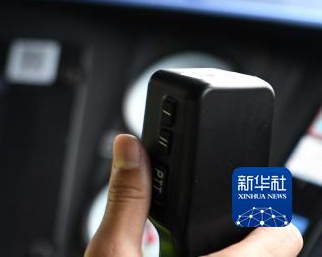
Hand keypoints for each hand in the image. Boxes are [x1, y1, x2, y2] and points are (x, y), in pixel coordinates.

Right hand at [85, 134, 302, 256]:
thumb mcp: (111, 253)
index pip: (281, 234)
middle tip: (203, 215)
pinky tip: (176, 255)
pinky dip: (209, 253)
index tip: (237, 190)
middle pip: (270, 245)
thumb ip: (126, 198)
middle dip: (239, 223)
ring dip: (226, 242)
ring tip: (187, 238)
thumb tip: (130, 148)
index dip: (262, 205)